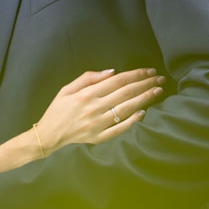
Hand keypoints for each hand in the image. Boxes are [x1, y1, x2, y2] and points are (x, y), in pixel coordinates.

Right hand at [33, 67, 163, 152]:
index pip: (117, 81)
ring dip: (144, 99)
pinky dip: (132, 121)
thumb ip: (88, 78)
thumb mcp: (66, 88)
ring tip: (157, 92)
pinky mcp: (99, 137)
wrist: (48, 135)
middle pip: (125, 93)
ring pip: (126, 109)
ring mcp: (98, 124)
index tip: (149, 70)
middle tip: (160, 79)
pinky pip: (119, 129)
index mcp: (86, 94)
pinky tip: (143, 113)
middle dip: (145, 84)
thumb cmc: (57, 109)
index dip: (135, 74)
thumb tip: (112, 72)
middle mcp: (94, 108)